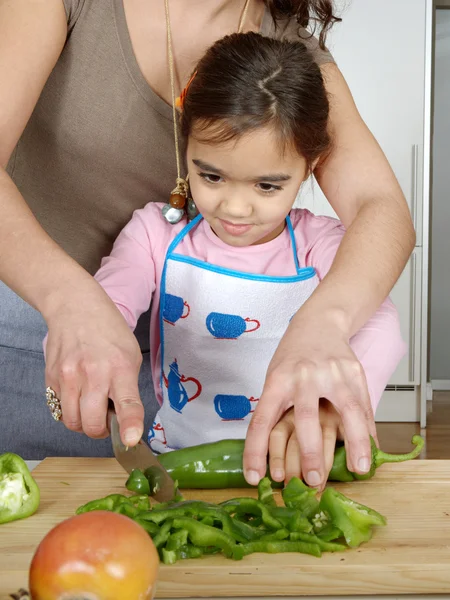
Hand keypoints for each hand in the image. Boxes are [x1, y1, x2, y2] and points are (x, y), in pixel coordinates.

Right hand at [44, 282, 143, 445]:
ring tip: (91, 405)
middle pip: (92, 424)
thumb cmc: (108, 331)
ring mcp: (68, 377)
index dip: (129, 426)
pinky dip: (70, 410)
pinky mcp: (51, 378)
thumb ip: (128, 389)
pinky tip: (78, 393)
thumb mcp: (131, 355)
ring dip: (84, 423)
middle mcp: (93, 374)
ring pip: (73, 422)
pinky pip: (59, 410)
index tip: (129, 440)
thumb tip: (124, 422)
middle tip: (107, 418)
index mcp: (120, 367)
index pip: (127, 403)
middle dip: (101, 430)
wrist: (75, 308)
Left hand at [243, 310, 376, 488]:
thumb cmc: (292, 356)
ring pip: (346, 411)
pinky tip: (372, 450)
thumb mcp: (275, 377)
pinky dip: (368, 430)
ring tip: (360, 469)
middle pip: (306, 418)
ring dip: (354, 443)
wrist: (319, 322)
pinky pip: (364, 405)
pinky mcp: (354, 372)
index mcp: (277, 380)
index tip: (253, 477)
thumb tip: (269, 457)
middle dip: (309, 452)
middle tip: (313, 479)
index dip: (255, 451)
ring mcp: (332, 373)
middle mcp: (303, 376)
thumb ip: (276, 409)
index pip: (262, 420)